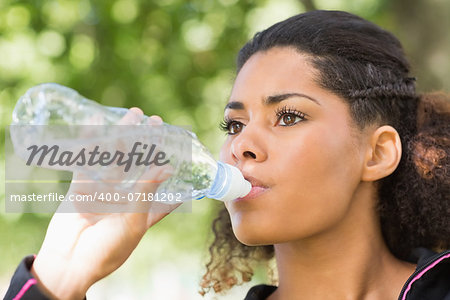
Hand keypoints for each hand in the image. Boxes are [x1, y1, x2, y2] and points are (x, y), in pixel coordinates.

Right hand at [31, 109, 180, 298]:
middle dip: (147, 143)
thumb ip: (147, 192)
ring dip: (123, 135)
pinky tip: (96, 122)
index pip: (159, 185)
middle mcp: (125, 197)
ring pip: (116, 157)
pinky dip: (91, 141)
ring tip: (133, 114)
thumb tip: (167, 167)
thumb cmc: (108, 249)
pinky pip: (88, 160)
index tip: (179, 152)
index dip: (168, 170)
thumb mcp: (134, 221)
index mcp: (142, 209)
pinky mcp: (82, 186)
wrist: (70, 263)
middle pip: (139, 164)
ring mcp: (104, 190)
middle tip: (156, 121)